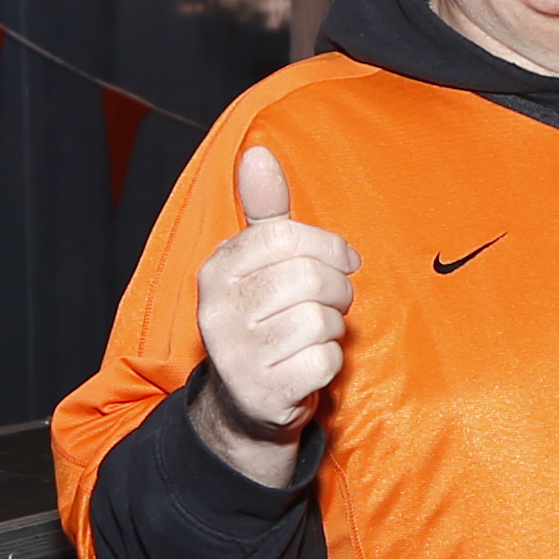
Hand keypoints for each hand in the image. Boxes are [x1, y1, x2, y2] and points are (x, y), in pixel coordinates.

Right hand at [189, 142, 355, 484]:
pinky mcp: (262, 392)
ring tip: (314, 335)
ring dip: (332, 329)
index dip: (328, 248)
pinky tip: (310, 364)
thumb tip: (257, 154)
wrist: (246, 404)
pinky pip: (324, 361)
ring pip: (320, 320)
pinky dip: (329, 363)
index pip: (287, 238)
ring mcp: (236, 355)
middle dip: (336, 291)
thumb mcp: (258, 262)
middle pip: (310, 279)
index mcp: (217, 269)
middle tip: (331, 303)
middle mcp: (218, 311)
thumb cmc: (264, 319)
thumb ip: (265, 211)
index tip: (342, 261)